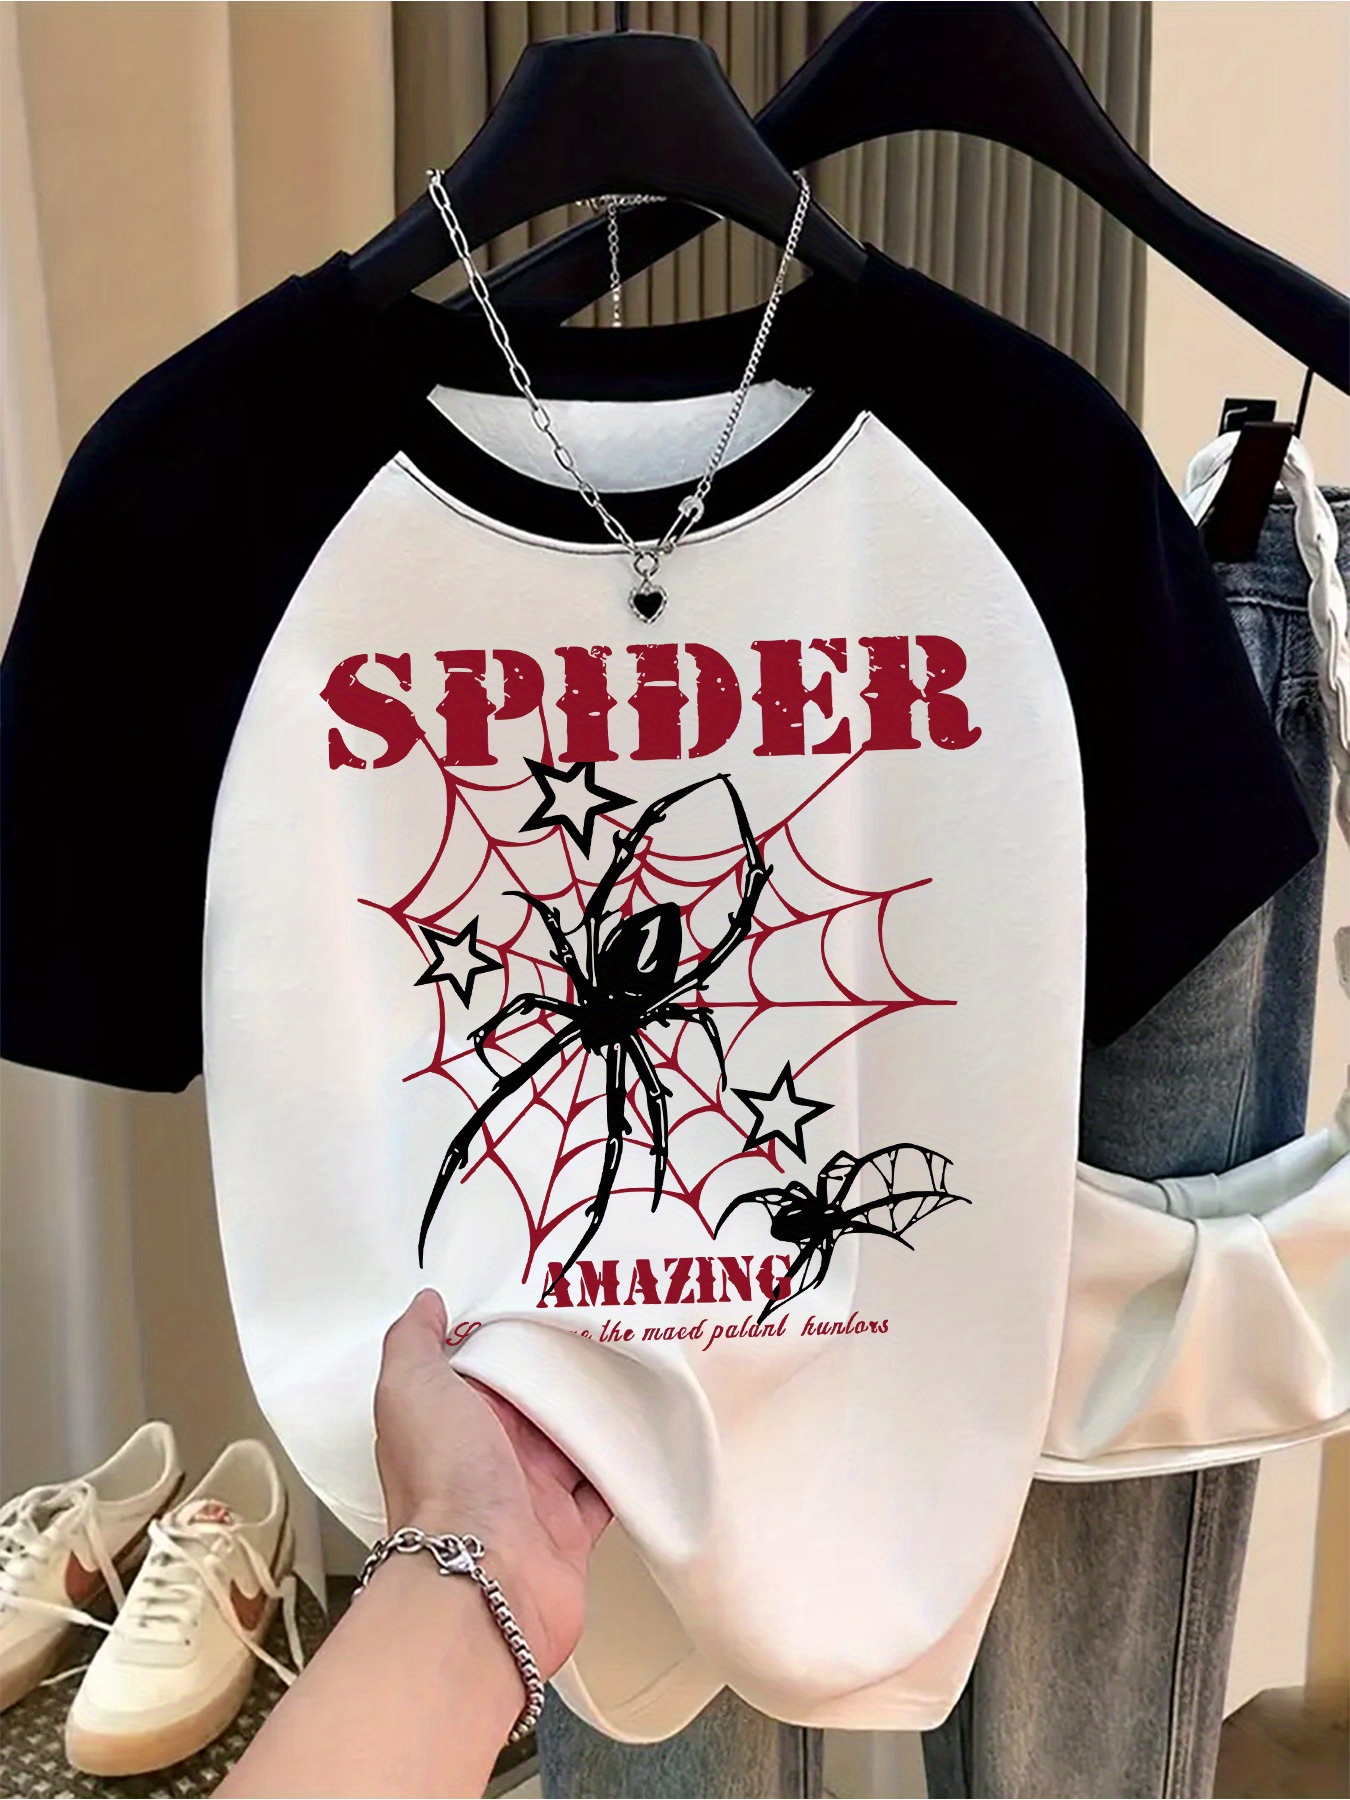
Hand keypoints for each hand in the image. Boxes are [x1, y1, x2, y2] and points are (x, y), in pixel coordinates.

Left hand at [373, 1289, 609, 1679]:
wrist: (482, 1581)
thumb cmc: (443, 1483)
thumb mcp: (410, 1388)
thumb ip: (415, 1340)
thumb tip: (426, 1303)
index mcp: (453, 1418)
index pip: (487, 1363)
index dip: (514, 1330)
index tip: (553, 1290)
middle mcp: (489, 1455)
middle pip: (537, 1400)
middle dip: (567, 1367)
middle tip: (612, 1319)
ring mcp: (531, 1495)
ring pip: (574, 1441)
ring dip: (601, 1414)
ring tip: (640, 1365)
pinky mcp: (569, 1531)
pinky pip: (606, 1489)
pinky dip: (625, 1467)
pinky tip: (649, 1434)